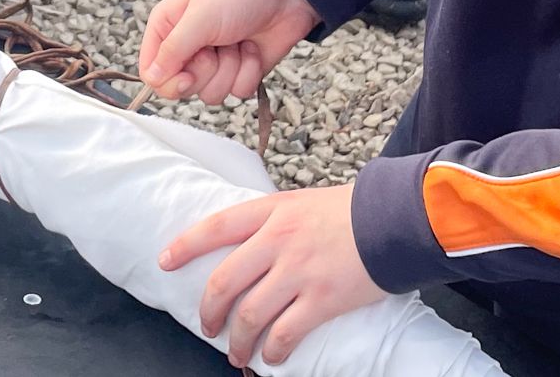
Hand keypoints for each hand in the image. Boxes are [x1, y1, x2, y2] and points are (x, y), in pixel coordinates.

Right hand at [139, 0, 318, 105]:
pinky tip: (252, 49)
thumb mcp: (200, 18)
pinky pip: (237, 92)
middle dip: (206, 71)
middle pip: (181, 88)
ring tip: (237, 43)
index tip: (188, 76)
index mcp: (167, 28)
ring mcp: (213, 62)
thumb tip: (151, 78)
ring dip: (230, 70)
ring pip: (210, 94)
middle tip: (217, 47)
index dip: (168, 81)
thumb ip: (173, 50)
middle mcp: (187, 48)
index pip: (151, 71)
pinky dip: (249, 72)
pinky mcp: (238, 72)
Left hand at [160, 185, 385, 367]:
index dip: (185, 245)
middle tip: (206, 326)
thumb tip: (250, 244)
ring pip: (250, 314)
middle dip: (208, 310)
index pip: (215, 227)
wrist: (393, 220)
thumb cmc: (350, 211)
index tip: (165, 261)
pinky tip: (270, 358)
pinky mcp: (322, 300)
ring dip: (238, 340)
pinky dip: (272, 350)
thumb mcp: (302, 202)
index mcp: (271, 212)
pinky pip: (285, 332)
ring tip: (236, 353)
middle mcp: (278, 241)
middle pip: (225, 281)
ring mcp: (299, 272)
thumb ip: (274, 222)